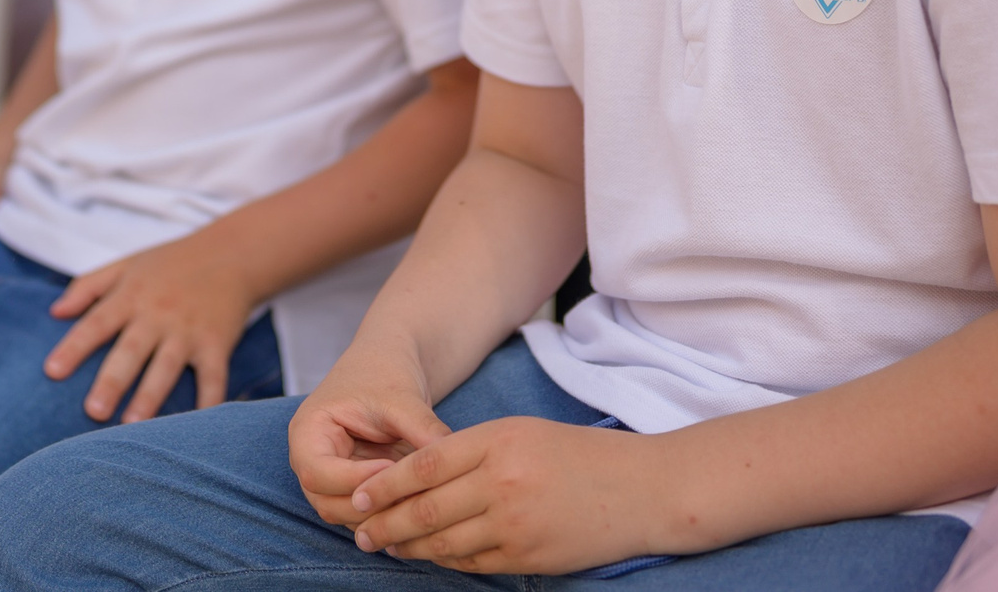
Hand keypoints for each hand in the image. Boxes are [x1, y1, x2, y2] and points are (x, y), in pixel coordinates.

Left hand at [43, 232, 259, 421]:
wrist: (233, 253)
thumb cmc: (172, 263)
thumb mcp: (126, 265)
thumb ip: (88, 286)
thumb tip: (54, 312)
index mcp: (131, 295)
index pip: (97, 323)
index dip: (74, 347)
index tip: (52, 372)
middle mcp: (158, 313)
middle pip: (131, 351)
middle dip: (112, 381)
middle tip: (94, 411)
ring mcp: (189, 330)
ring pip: (167, 367)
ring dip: (151, 397)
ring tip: (133, 425)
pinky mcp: (218, 342)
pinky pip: (213, 377)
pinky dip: (209, 402)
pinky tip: (198, 425)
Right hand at [288, 339, 452, 526]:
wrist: (390, 365)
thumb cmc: (386, 372)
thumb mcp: (402, 397)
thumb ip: (422, 430)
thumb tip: (453, 463)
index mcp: (307, 433)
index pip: (317, 474)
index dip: (354, 479)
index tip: (392, 466)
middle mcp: (313, 463)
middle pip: (329, 504)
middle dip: (372, 504)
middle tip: (413, 492)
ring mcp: (333, 481)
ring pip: (350, 517)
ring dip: (385, 515)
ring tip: (422, 496)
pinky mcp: (357, 490)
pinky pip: (370, 515)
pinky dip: (394, 514)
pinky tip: (422, 501)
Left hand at [339, 414, 663, 574]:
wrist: (641, 490)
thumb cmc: (580, 455)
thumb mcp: (523, 433)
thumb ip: (472, 451)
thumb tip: (418, 476)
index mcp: (498, 441)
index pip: (423, 464)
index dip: (383, 483)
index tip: (356, 495)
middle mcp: (502, 482)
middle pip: (425, 508)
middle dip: (385, 522)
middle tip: (360, 531)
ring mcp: (514, 524)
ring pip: (443, 542)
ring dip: (409, 547)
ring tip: (387, 546)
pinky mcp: (527, 557)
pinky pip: (472, 564)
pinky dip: (445, 562)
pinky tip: (430, 557)